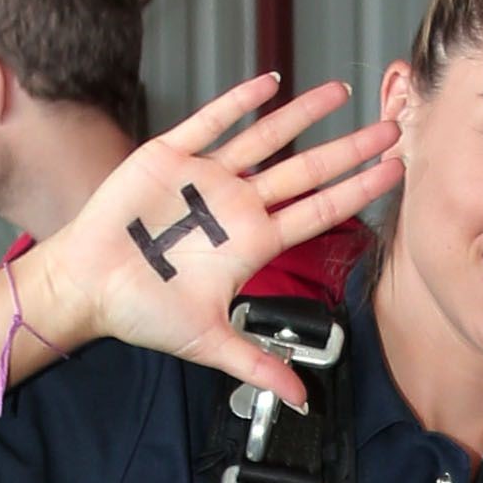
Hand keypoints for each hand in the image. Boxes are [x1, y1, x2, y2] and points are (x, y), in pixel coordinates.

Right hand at [19, 77, 399, 407]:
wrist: (89, 287)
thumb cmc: (143, 312)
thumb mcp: (209, 344)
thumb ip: (257, 366)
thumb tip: (301, 399)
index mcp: (252, 244)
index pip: (319, 212)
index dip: (358, 191)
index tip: (393, 173)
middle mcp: (237, 207)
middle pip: (307, 171)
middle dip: (350, 151)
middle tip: (391, 128)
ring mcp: (208, 179)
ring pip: (267, 137)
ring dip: (305, 116)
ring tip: (342, 93)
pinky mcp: (172, 156)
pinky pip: (213, 122)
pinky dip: (241, 101)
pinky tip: (271, 83)